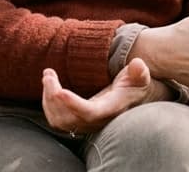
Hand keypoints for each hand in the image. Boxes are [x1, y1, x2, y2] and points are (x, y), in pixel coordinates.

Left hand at [41, 57, 165, 135]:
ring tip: (48, 76)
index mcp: (110, 109)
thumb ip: (139, 72)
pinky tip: (49, 87)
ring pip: (59, 120)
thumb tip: (137, 64)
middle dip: (53, 95)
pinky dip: (48, 104)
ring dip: (48, 99)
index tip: (60, 91)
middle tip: (48, 73)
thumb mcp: (141, 77)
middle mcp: (96, 121)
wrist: (132, 98)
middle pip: (68, 118)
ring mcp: (85, 124)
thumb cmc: (135, 86)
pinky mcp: (77, 122)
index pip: (89, 112)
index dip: (73, 104)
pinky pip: (56, 120)